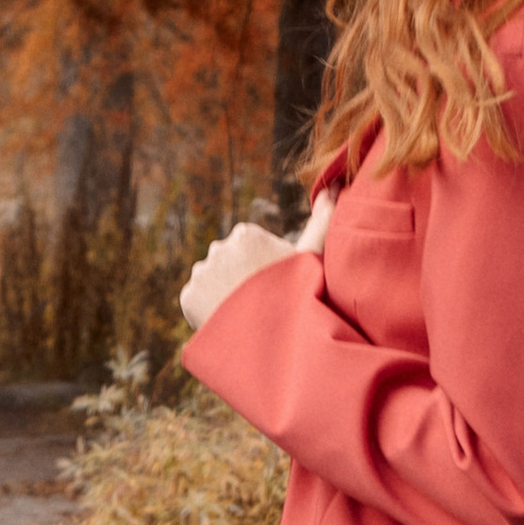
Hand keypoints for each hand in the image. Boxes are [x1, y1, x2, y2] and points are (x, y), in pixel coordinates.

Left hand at [179, 205, 328, 332]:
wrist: (270, 338)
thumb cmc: (296, 295)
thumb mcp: (311, 257)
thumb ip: (321, 222)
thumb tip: (335, 186)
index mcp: (246, 233)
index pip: (249, 249)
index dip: (264, 269)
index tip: (275, 285)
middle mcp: (218, 247)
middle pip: (229, 263)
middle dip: (241, 279)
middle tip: (262, 303)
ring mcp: (201, 272)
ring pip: (212, 281)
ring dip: (224, 294)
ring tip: (245, 314)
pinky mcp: (188, 296)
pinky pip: (197, 300)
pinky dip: (208, 310)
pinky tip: (228, 319)